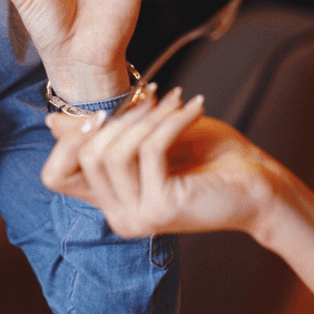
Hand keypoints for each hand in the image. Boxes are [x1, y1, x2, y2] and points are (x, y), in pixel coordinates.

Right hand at [41, 90, 287, 237]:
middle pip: (86, 155)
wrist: (261, 185)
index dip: (67, 139)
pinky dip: (170, 121)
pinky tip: (193, 107)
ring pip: (114, 153)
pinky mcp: (162, 208)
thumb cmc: (209, 158)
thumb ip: (107, 133)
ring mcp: (138, 217)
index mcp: (111, 203)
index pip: (55, 176)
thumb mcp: (150, 138)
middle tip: (156, 95)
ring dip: (146, 117)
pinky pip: (149, 151)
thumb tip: (52, 121)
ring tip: (176, 100)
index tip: (105, 109)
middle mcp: (118, 218)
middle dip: (119, 116)